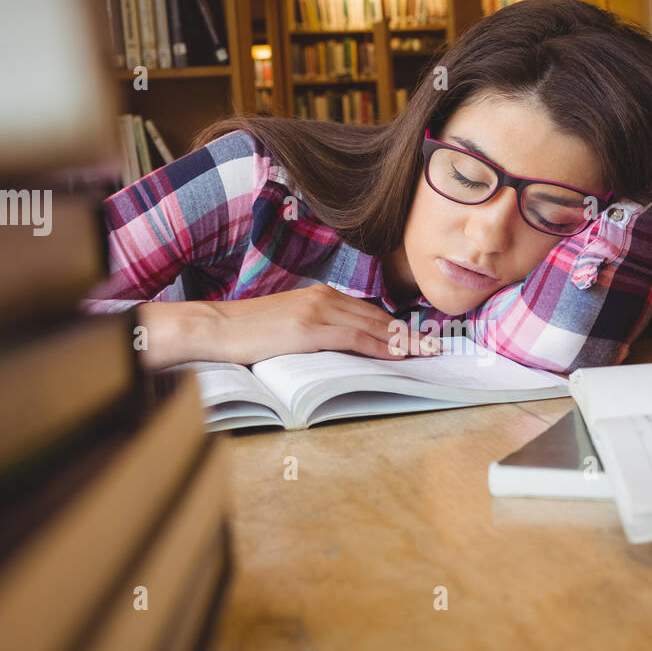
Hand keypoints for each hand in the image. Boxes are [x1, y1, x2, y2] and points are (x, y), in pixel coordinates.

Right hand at [181, 284, 442, 366]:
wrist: (216, 327)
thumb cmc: (248, 332)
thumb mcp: (289, 325)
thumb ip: (318, 329)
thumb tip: (344, 345)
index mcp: (320, 296)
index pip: (369, 312)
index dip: (397, 326)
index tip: (419, 339)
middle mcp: (324, 298)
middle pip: (378, 317)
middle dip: (409, 334)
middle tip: (435, 347)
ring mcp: (317, 311)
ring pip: (373, 325)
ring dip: (403, 340)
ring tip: (426, 353)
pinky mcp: (309, 328)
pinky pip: (355, 337)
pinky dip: (381, 345)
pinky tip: (398, 354)